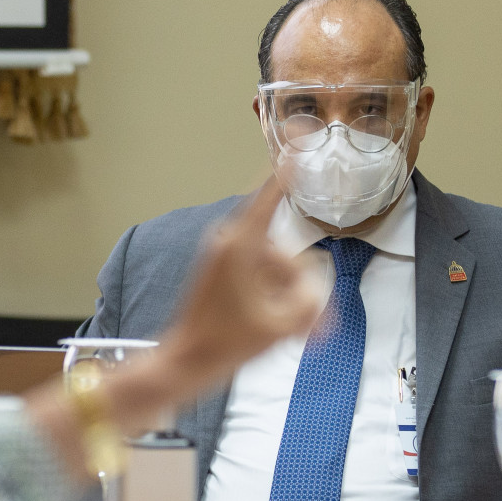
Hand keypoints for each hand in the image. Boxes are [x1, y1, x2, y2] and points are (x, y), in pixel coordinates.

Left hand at [145, 177, 325, 402]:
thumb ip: (308, 301)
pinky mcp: (226, 274)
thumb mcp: (278, 325)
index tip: (300, 137)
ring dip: (289, 298)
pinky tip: (280, 328)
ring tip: (288, 333)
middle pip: (286, 250)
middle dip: (300, 285)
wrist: (185, 363)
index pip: (270, 194)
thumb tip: (316, 290)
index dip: (288, 168)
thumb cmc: (221, 342)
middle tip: (306, 326)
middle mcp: (231, 243)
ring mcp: (227, 258)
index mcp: (240, 244)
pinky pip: (264, 278)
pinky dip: (276, 299)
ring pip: (278, 268)